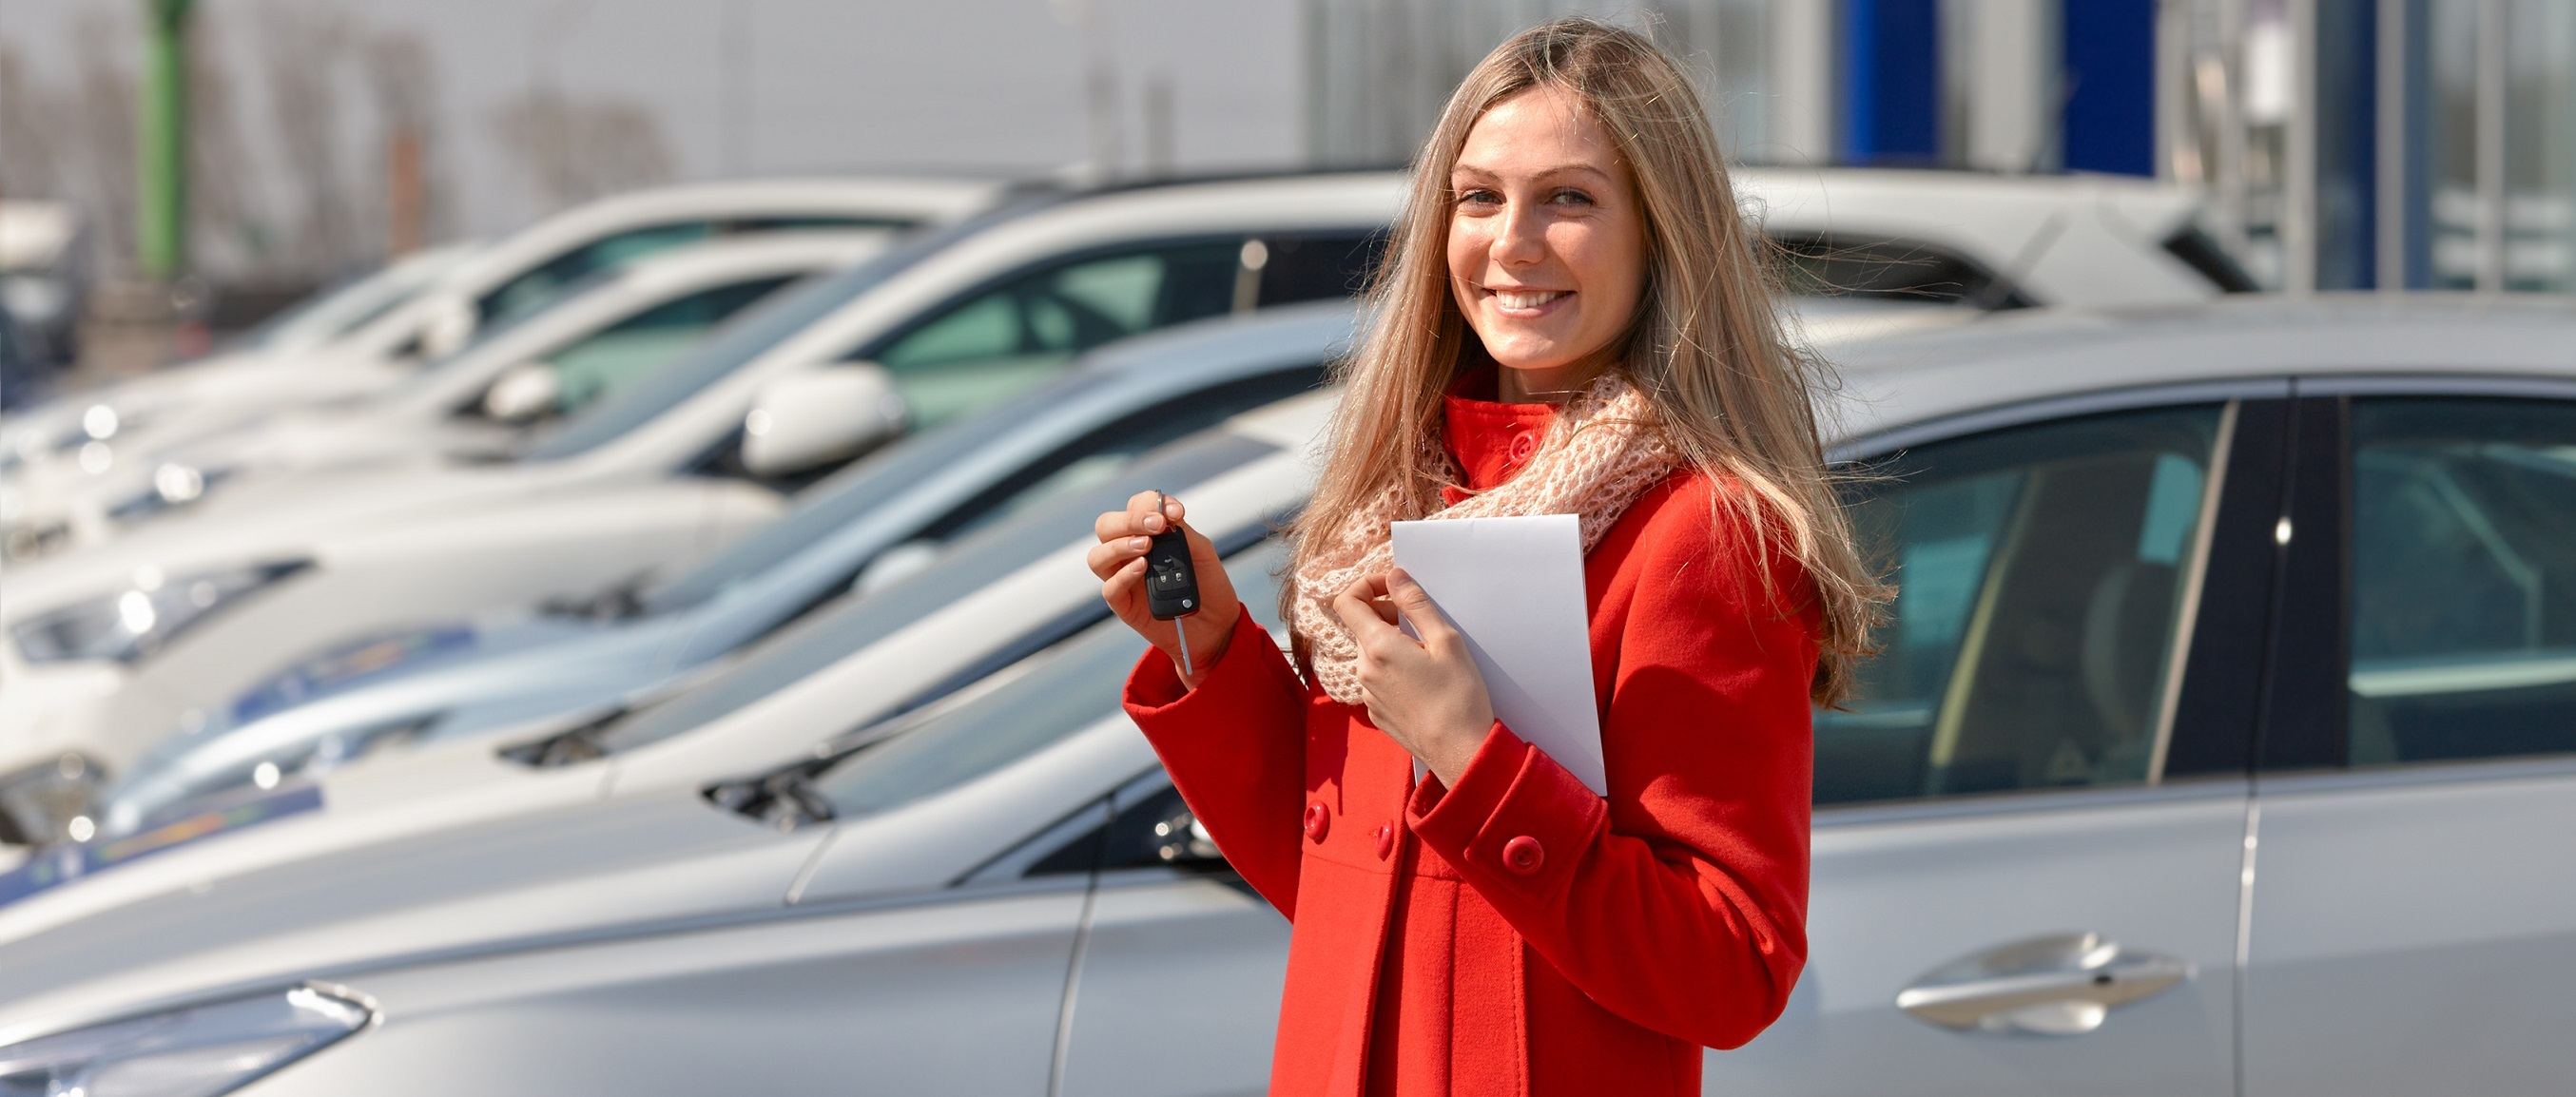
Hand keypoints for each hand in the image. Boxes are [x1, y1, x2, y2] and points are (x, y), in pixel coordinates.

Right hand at [1089, 490, 1240, 688]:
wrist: (1217, 625)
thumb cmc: (1207, 584)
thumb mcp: (1202, 552)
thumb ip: (1182, 532)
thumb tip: (1165, 514)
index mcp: (1147, 533)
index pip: (1134, 507)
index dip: (1149, 503)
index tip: (1176, 512)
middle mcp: (1129, 552)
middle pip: (1106, 526)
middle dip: (1129, 520)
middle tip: (1156, 525)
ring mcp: (1123, 578)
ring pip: (1097, 556)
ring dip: (1120, 545)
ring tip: (1146, 546)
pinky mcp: (1124, 605)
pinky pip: (1110, 588)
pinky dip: (1124, 575)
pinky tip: (1143, 568)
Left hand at [1331, 568, 1494, 786]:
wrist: (1460, 752)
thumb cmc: (1459, 696)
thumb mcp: (1445, 640)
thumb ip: (1415, 603)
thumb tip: (1394, 576)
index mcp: (1378, 648)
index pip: (1347, 601)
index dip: (1367, 585)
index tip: (1393, 587)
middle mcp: (1364, 671)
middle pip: (1361, 627)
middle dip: (1385, 614)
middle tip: (1419, 622)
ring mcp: (1367, 694)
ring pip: (1370, 654)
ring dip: (1390, 643)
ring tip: (1425, 654)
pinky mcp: (1376, 713)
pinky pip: (1376, 679)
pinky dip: (1392, 668)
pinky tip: (1422, 680)